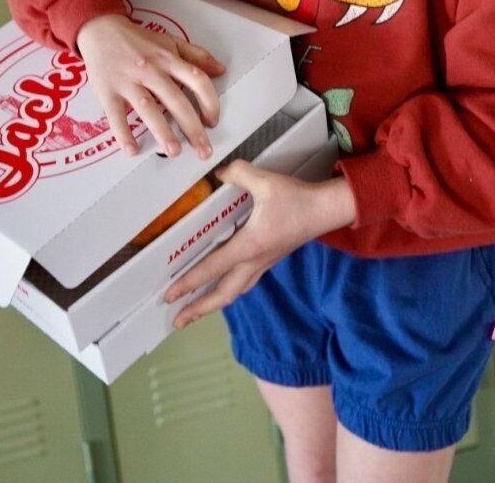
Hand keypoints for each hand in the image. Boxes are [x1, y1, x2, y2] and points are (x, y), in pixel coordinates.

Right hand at [75, 12, 224, 159]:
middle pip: (175, 100)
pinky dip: (123, 134)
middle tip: (203, 150)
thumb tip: (220, 69)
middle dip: (192, 128)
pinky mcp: (108, 91)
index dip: (209, 102)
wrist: (101, 29)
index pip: (196, 79)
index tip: (213, 121)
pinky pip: (116, 115)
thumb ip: (196, 55)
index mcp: (168, 58)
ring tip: (174, 151)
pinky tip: (132, 150)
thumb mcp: (169, 41)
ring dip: (162, 132)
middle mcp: (150, 70)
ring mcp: (128, 81)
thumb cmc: (137, 39)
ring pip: (148, 108)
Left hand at [162, 160, 355, 328]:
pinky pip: (245, 282)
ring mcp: (264, 263)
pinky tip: (224, 286)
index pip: (211, 269)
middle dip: (198, 309)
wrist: (326, 210)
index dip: (188, 282)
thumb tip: (218, 173)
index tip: (168, 295)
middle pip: (222, 294)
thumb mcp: (265, 181)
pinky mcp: (270, 259)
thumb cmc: (297, 199)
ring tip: (195, 311)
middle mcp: (254, 261)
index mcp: (249, 246)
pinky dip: (229, 290)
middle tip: (176, 320)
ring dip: (213, 303)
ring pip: (234, 291)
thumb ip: (238, 173)